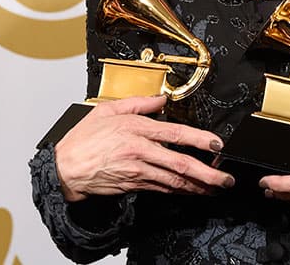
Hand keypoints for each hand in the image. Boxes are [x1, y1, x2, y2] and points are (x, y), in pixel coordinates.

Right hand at [54, 95, 234, 201]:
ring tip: (215, 188)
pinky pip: (161, 188)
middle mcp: (140, 151)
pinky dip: (179, 191)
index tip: (217, 145)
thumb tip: (161, 99)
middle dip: (207, 173)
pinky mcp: (133, 185)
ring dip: (197, 186)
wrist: (64, 168)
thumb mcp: (108, 110)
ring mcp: (137, 170)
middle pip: (180, 163)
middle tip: (224, 178)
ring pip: (174, 180)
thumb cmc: (83, 139)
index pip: (176, 134)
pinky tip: (191, 191)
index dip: (200, 141)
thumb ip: (139, 102)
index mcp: (136, 129)